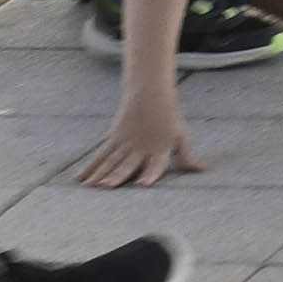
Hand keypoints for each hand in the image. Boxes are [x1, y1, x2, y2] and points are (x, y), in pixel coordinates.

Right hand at [77, 99, 206, 189]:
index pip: (155, 164)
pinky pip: (100, 155)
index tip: (142, 185)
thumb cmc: (169, 120)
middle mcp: (140, 148)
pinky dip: (89, 167)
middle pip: (127, 164)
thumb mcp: (181, 137)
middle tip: (106, 186)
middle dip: (116, 176)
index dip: (149, 175)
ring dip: (99, 174)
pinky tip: (80, 179)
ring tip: (90, 186)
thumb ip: (187, 156)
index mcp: (159, 149)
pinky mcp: (113, 139)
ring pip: (110, 161)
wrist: (150, 94)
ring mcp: (125, 143)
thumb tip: (202, 170)